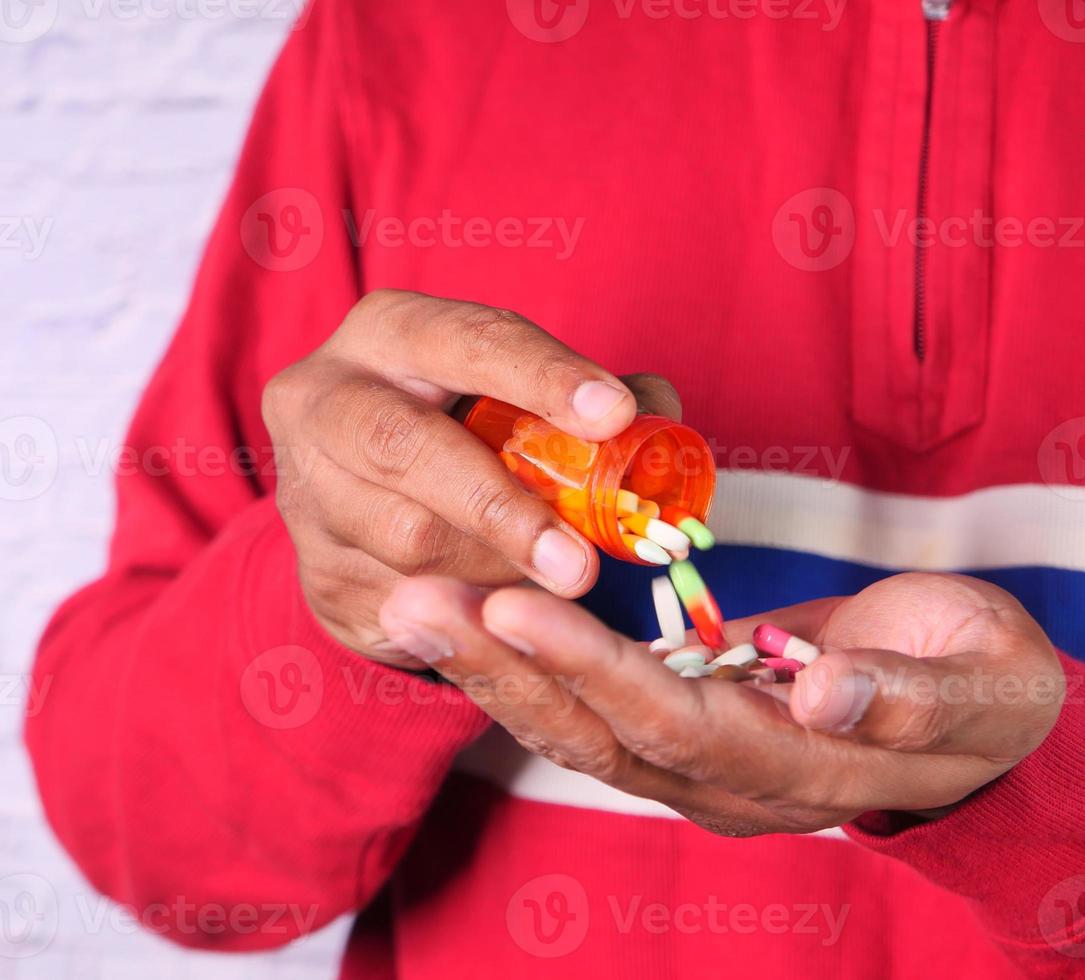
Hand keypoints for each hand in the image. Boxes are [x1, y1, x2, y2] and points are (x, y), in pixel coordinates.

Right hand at [263, 289, 680, 664]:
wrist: (360, 505)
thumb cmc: (462, 430)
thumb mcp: (519, 396)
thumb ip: (594, 401)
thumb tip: (656, 420)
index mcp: (387, 332)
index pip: (465, 340)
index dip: (541, 375)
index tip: (613, 415)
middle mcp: (322, 400)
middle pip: (402, 445)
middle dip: (502, 506)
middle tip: (580, 565)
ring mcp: (305, 492)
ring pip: (404, 537)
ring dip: (494, 567)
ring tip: (557, 582)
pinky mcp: (317, 573)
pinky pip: (402, 600)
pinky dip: (469, 608)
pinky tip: (506, 605)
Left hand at [379, 572, 1066, 834]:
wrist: (974, 718)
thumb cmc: (987, 689)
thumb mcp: (979, 687)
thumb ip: (903, 699)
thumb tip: (819, 694)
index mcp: (793, 773)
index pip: (670, 723)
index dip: (590, 668)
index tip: (511, 602)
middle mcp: (723, 785)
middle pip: (591, 732)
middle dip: (501, 667)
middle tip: (414, 600)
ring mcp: (693, 764)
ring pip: (572, 724)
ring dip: (492, 665)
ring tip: (415, 603)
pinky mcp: (677, 730)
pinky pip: (586, 704)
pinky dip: (524, 661)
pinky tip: (468, 613)